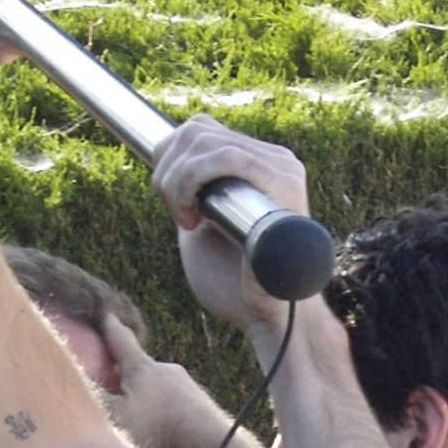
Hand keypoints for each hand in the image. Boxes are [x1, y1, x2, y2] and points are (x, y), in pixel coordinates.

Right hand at [95, 311, 227, 447]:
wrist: (208, 446)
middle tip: (115, 380)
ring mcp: (187, 386)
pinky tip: (161, 429)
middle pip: (141, 366)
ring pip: (160, 386)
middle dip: (128, 371)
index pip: (121, 340)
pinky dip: (165, 411)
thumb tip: (75, 382)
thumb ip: (93, 397)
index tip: (106, 314)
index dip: (110, 327)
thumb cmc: (156, 429)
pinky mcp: (200, 405)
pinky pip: (175, 404)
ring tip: (139, 415)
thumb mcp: (113, 414)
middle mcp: (167, 370)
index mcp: (142, 367)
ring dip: (148, 395)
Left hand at [149, 115, 311, 352]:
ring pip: (205, 139)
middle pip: (197, 129)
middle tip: (178, 216)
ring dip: (177, 181)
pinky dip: (193, 180)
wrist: (266, 319)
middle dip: (167, 171)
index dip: (169, 157)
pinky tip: (194, 218)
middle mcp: (273, 159)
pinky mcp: (283, 184)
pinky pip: (228, 157)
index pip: (201, 129)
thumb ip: (190, 192)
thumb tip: (164, 157)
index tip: (170, 205)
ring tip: (187, 220)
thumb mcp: (201, 225)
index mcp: (256, 165)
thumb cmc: (234, 283)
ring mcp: (281, 168)